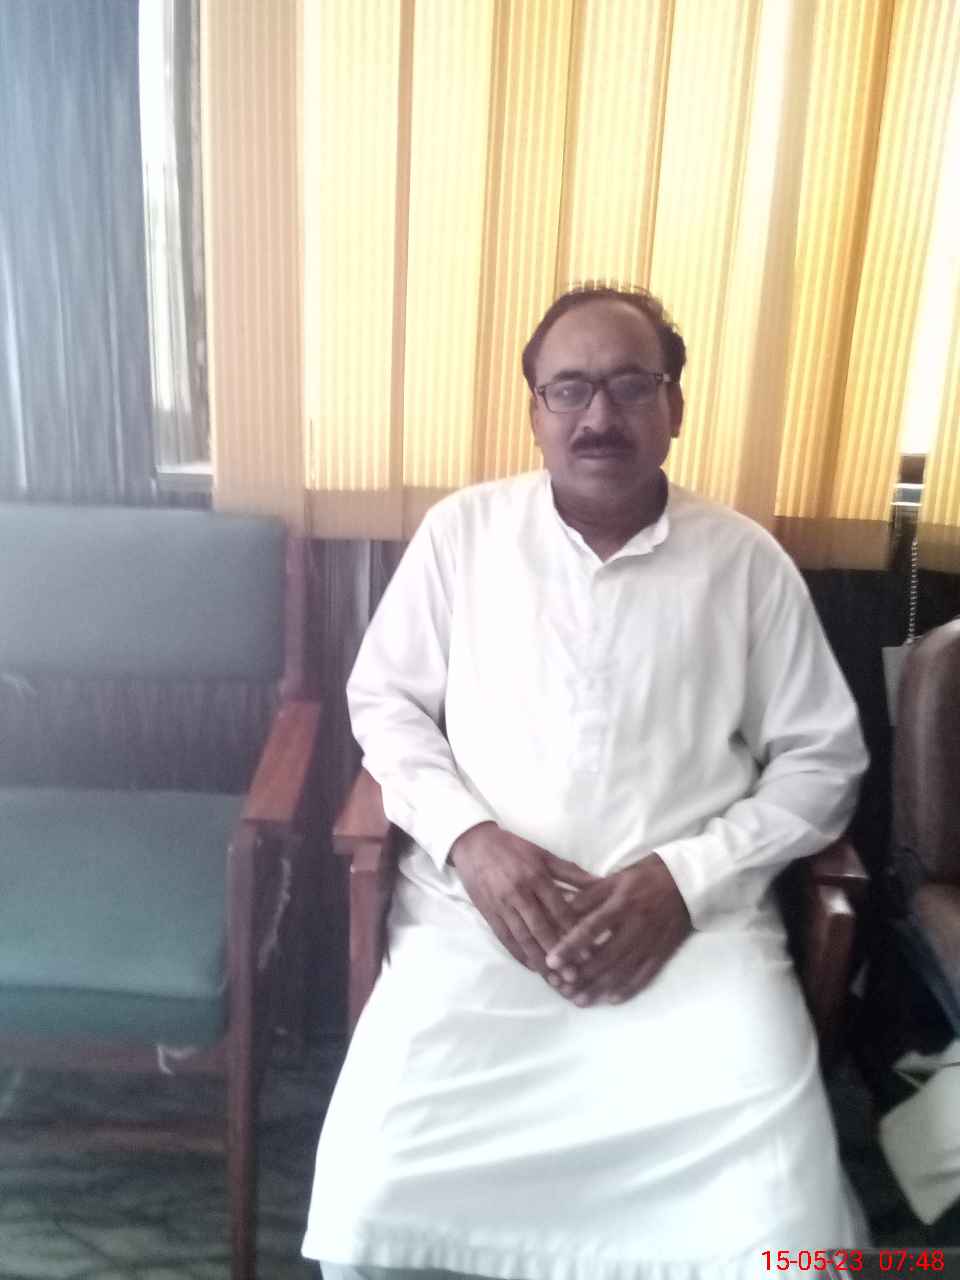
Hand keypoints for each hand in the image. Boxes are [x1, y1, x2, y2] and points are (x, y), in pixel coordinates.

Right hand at [449, 822, 597, 974]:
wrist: (473, 844)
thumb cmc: (513, 848)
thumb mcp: (543, 854)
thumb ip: (571, 872)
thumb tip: (600, 883)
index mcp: (535, 876)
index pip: (558, 910)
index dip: (573, 932)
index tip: (588, 953)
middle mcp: (519, 894)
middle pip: (540, 929)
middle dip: (557, 954)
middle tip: (573, 977)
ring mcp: (502, 906)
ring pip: (522, 938)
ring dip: (539, 961)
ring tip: (554, 980)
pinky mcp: (489, 914)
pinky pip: (505, 939)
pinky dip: (519, 955)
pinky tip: (532, 968)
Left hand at [544, 854, 690, 1006]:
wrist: (691, 880)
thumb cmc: (647, 875)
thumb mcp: (616, 877)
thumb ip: (590, 894)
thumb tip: (562, 908)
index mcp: (622, 903)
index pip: (591, 928)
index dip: (570, 947)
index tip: (552, 962)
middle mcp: (637, 925)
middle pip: (606, 956)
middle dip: (582, 975)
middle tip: (561, 988)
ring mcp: (652, 941)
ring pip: (623, 970)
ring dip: (599, 987)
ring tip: (579, 1000)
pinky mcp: (664, 951)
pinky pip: (645, 975)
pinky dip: (628, 989)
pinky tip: (611, 999)